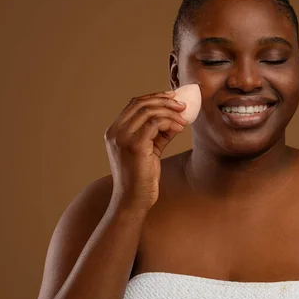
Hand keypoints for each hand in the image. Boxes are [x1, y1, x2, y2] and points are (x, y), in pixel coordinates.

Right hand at [103, 90, 187, 210]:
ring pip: (148, 111)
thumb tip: (176, 118)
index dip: (154, 97)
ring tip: (183, 118)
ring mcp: (122, 138)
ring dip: (169, 111)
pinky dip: (170, 122)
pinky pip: (154, 123)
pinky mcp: (134, 145)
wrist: (133, 200)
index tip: (172, 98)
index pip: (134, 104)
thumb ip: (159, 133)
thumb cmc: (142, 178)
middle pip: (140, 104)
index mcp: (115, 131)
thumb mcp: (150, 150)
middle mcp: (115, 132)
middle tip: (182, 105)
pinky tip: (180, 128)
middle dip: (164, 101)